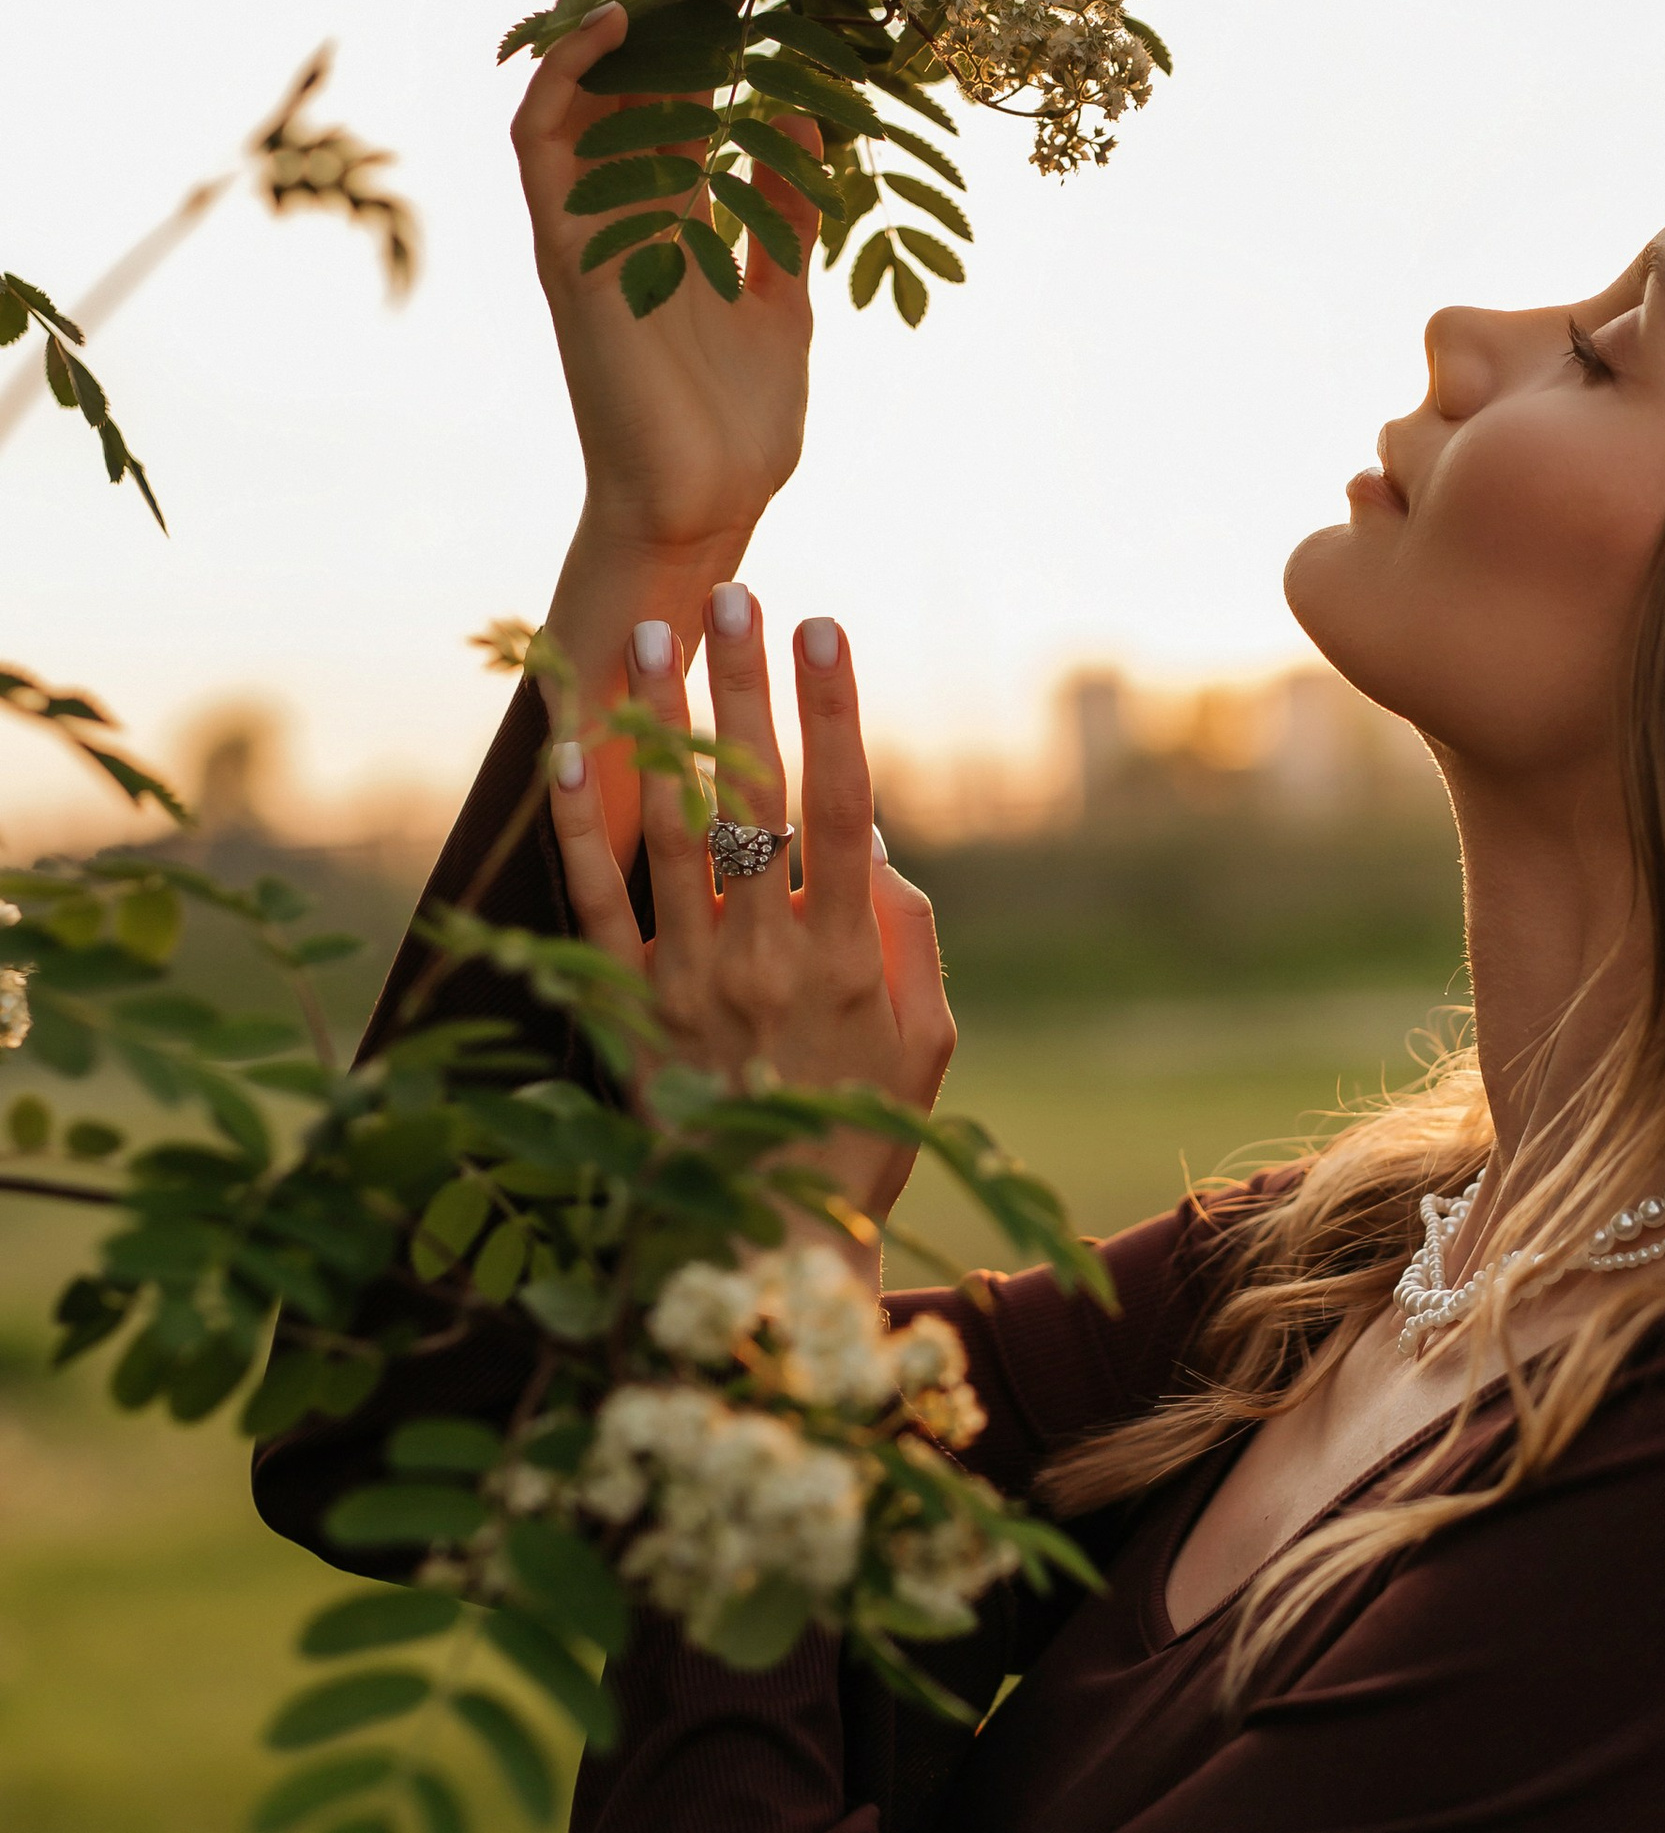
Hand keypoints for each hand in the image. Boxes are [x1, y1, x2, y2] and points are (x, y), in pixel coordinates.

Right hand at [513, 0, 820, 572]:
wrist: (701, 509)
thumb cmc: (737, 423)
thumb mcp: (786, 295)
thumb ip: (787, 210)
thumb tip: (817, 118)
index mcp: (682, 207)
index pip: (701, 77)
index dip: (742, 11)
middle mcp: (629, 200)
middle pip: (649, 59)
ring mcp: (593, 220)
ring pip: (591, 78)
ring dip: (640, 5)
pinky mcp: (568, 250)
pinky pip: (541, 141)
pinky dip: (567, 72)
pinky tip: (616, 18)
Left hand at [548, 586, 953, 1279]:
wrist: (765, 1236)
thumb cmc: (865, 1132)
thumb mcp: (924, 1040)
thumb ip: (906, 934)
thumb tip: (871, 836)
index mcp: (844, 962)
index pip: (841, 810)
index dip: (834, 712)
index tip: (826, 629)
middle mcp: (761, 958)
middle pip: (752, 797)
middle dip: (744, 688)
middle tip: (733, 596)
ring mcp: (686, 980)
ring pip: (669, 829)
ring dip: (665, 727)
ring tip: (654, 637)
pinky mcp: (626, 1005)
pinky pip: (594, 899)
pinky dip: (578, 823)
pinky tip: (571, 749)